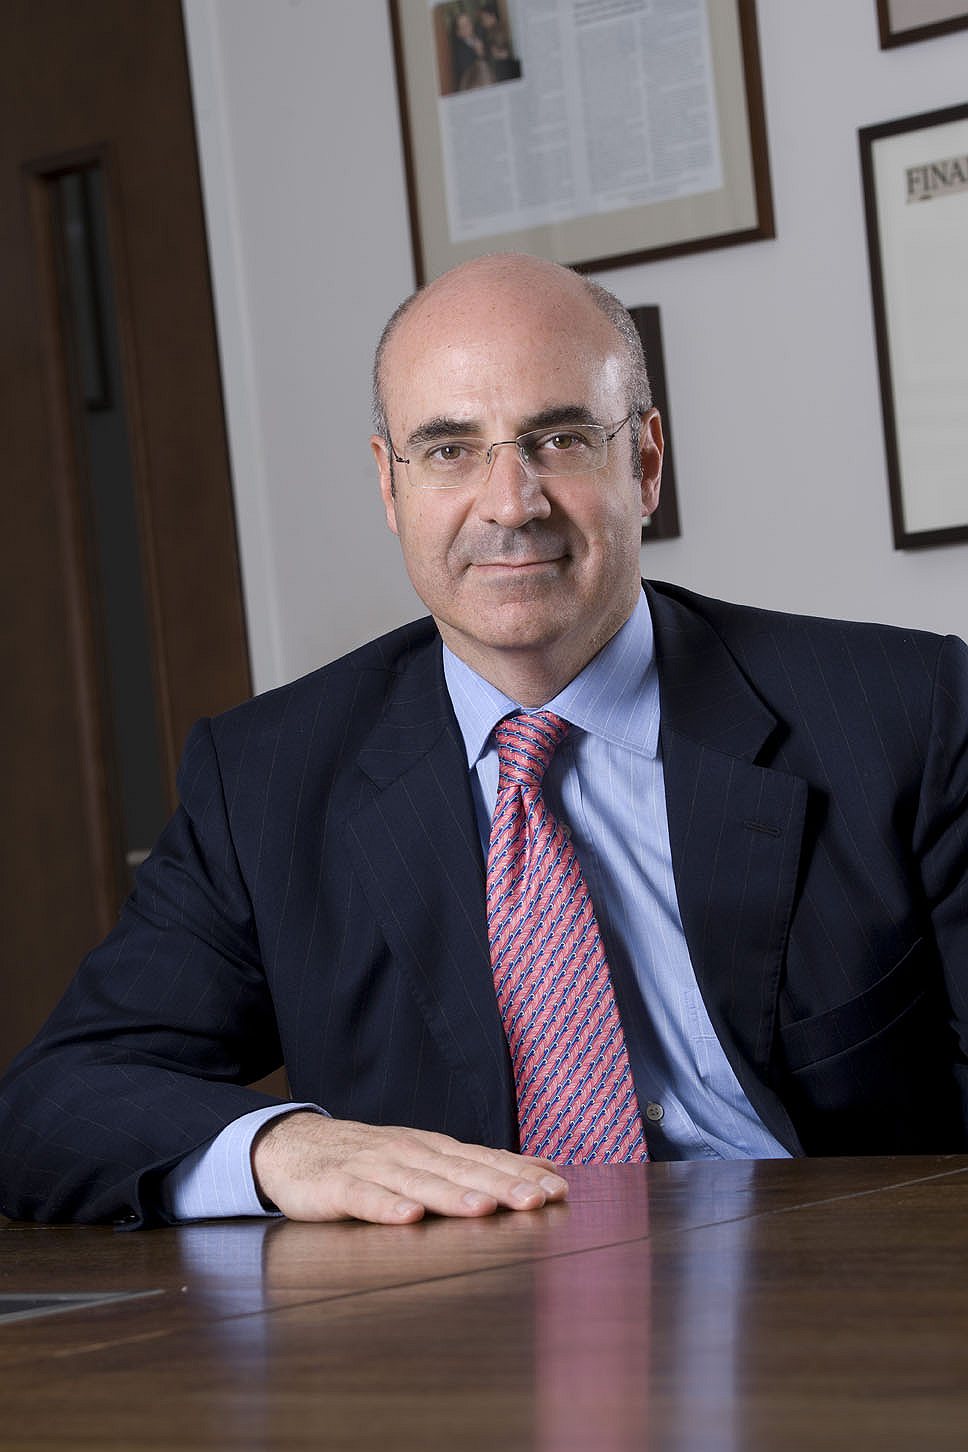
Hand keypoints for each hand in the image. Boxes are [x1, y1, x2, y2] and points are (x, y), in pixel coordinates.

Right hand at [251, 1112, 568, 1223]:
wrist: (295, 1145)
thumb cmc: (370, 1158)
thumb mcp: (427, 1156)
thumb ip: (479, 1164)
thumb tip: (545, 1168)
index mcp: (434, 1149)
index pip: (485, 1159)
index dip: (521, 1174)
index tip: (558, 1188)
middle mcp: (410, 1153)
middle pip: (461, 1170)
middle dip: (501, 1185)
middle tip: (536, 1200)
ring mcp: (374, 1168)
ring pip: (419, 1183)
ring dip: (452, 1196)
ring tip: (482, 1208)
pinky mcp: (338, 1187)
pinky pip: (365, 1198)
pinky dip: (386, 1206)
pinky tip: (407, 1218)